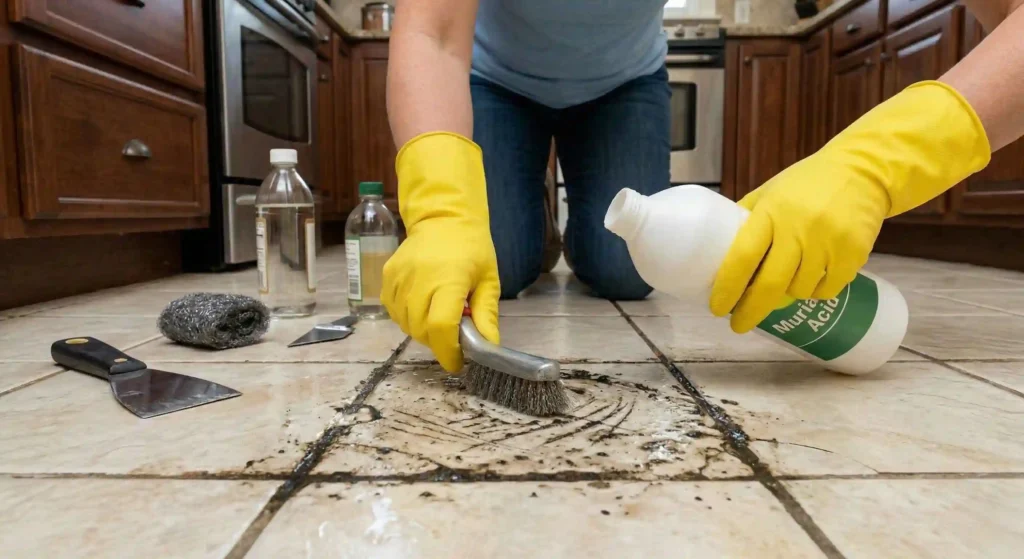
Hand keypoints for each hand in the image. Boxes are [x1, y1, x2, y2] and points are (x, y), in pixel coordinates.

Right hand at [382, 132, 499, 371]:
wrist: (443, 217)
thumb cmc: (472, 248)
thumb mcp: (489, 280)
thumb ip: (486, 315)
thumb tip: (489, 347)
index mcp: (449, 279)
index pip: (440, 327)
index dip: (447, 351)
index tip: (456, 362)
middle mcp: (419, 278)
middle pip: (421, 329)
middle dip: (437, 342)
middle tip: (452, 336)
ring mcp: (399, 276)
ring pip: (404, 323)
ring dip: (422, 330)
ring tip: (438, 316)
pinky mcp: (387, 275)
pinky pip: (392, 310)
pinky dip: (406, 317)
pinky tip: (421, 307)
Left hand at [709, 155, 888, 332]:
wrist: (863, 172)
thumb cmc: (807, 185)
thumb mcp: (770, 192)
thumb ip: (747, 219)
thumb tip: (717, 251)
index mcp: (772, 212)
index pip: (743, 257)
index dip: (728, 287)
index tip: (717, 308)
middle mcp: (800, 229)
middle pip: (771, 284)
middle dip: (751, 311)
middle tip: (739, 325)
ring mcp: (829, 243)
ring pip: (799, 291)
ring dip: (785, 296)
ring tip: (782, 285)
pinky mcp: (853, 254)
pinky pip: (826, 290)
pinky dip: (814, 291)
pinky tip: (811, 279)